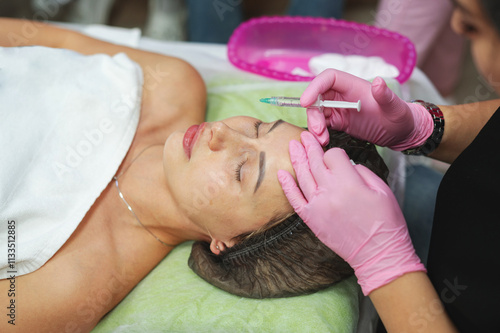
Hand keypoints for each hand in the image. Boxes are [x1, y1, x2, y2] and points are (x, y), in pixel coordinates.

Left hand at [278, 131, 424, 294]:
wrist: (378, 254)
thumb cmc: (385, 223)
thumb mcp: (382, 190)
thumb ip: (362, 172)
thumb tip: (346, 164)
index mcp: (349, 182)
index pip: (333, 155)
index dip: (335, 152)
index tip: (337, 156)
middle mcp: (329, 191)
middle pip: (315, 162)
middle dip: (310, 146)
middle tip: (304, 136)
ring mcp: (317, 205)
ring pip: (303, 176)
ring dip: (297, 158)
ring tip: (293, 145)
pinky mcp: (311, 219)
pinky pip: (294, 199)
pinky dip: (287, 185)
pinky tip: (281, 173)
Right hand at [301, 69, 432, 149]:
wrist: (400, 133)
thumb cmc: (400, 116)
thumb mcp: (395, 108)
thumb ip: (386, 96)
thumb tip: (378, 82)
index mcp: (353, 85)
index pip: (328, 78)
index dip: (314, 87)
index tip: (306, 102)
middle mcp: (342, 95)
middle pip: (317, 97)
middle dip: (313, 112)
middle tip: (318, 129)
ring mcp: (338, 109)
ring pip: (316, 112)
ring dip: (314, 125)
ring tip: (322, 139)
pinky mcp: (337, 122)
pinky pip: (321, 125)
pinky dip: (319, 133)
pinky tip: (324, 141)